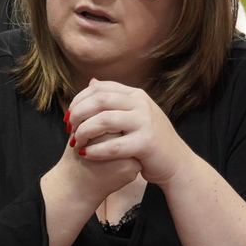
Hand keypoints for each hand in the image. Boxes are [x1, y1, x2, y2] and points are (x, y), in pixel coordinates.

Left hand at [67, 80, 194, 186]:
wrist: (176, 163)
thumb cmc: (150, 140)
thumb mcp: (134, 113)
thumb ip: (114, 99)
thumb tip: (91, 82)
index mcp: (136, 95)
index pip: (100, 88)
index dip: (79, 99)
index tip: (68, 114)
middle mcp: (141, 104)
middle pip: (99, 100)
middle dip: (78, 113)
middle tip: (69, 128)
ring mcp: (145, 122)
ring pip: (104, 120)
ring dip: (84, 131)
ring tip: (75, 142)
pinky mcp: (146, 143)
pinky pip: (113, 145)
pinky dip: (95, 150)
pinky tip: (86, 154)